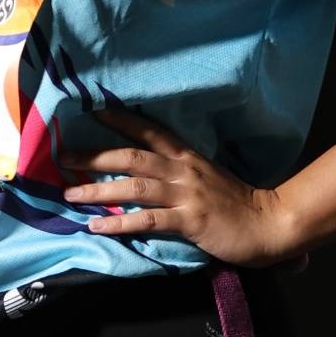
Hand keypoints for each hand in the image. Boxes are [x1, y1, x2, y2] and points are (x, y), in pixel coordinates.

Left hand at [61, 108, 300, 266]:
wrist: (270, 223)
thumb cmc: (238, 203)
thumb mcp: (208, 178)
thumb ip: (181, 173)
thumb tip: (150, 173)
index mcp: (188, 157)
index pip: (150, 130)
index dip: (121, 119)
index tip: (94, 110)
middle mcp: (184, 170)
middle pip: (132, 156)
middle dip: (95, 156)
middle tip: (65, 157)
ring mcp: (187, 195)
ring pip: (135, 186)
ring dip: (98, 190)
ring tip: (70, 195)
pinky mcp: (190, 221)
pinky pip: (148, 220)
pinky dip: (120, 222)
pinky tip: (98, 225)